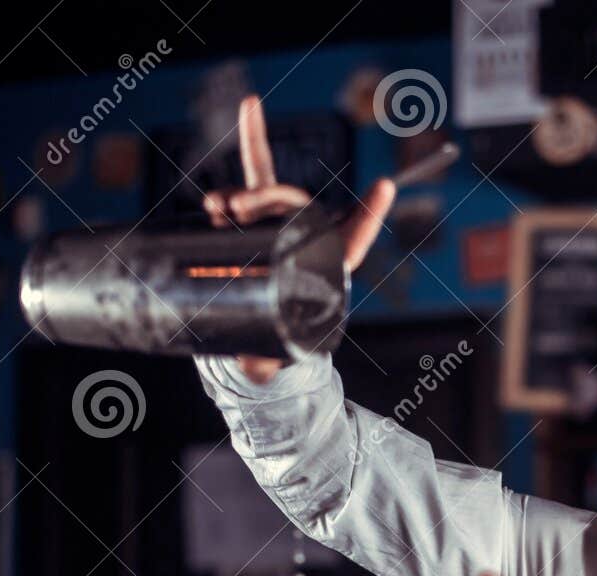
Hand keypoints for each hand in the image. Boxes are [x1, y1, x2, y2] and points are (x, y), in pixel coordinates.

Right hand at [203, 94, 396, 383]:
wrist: (250, 335)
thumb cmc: (273, 347)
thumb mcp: (271, 358)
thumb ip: (266, 363)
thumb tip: (255, 367)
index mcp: (324, 270)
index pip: (353, 241)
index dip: (368, 215)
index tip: (384, 186)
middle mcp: (302, 243)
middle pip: (296, 207)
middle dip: (268, 197)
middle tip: (238, 208)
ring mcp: (273, 231)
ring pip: (267, 196)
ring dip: (244, 194)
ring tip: (220, 206)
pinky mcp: (245, 229)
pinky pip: (239, 198)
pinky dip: (224, 195)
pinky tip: (212, 203)